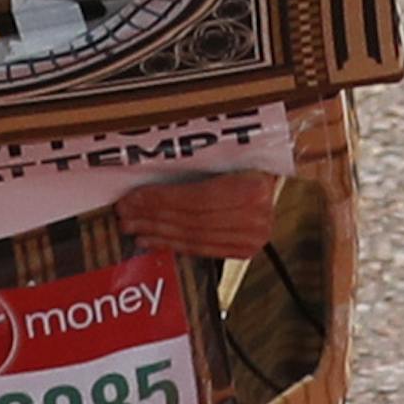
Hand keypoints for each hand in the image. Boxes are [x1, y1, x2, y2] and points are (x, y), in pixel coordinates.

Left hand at [118, 173, 280, 261]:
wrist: (277, 180)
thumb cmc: (251, 160)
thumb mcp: (230, 153)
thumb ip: (199, 165)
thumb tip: (151, 169)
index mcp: (251, 189)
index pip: (195, 200)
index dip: (160, 200)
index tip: (133, 197)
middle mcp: (255, 218)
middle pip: (191, 220)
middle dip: (153, 216)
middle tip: (126, 213)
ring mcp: (251, 238)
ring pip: (193, 237)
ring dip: (158, 232)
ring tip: (133, 226)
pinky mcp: (244, 249)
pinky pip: (202, 248)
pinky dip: (174, 244)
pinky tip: (153, 239)